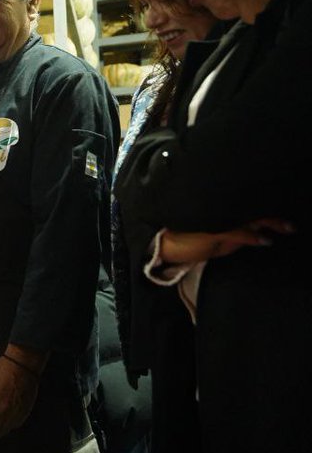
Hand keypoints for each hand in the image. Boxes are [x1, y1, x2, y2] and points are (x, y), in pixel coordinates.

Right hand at [159, 218, 294, 264]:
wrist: (162, 245)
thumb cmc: (188, 241)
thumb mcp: (217, 241)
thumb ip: (238, 237)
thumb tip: (261, 236)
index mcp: (220, 213)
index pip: (247, 207)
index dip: (266, 208)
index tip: (283, 213)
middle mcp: (220, 213)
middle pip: (252, 210)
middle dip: (274, 217)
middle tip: (292, 224)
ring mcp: (217, 220)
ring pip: (249, 218)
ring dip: (270, 223)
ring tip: (287, 227)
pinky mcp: (213, 231)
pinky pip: (238, 232)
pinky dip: (254, 237)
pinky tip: (266, 241)